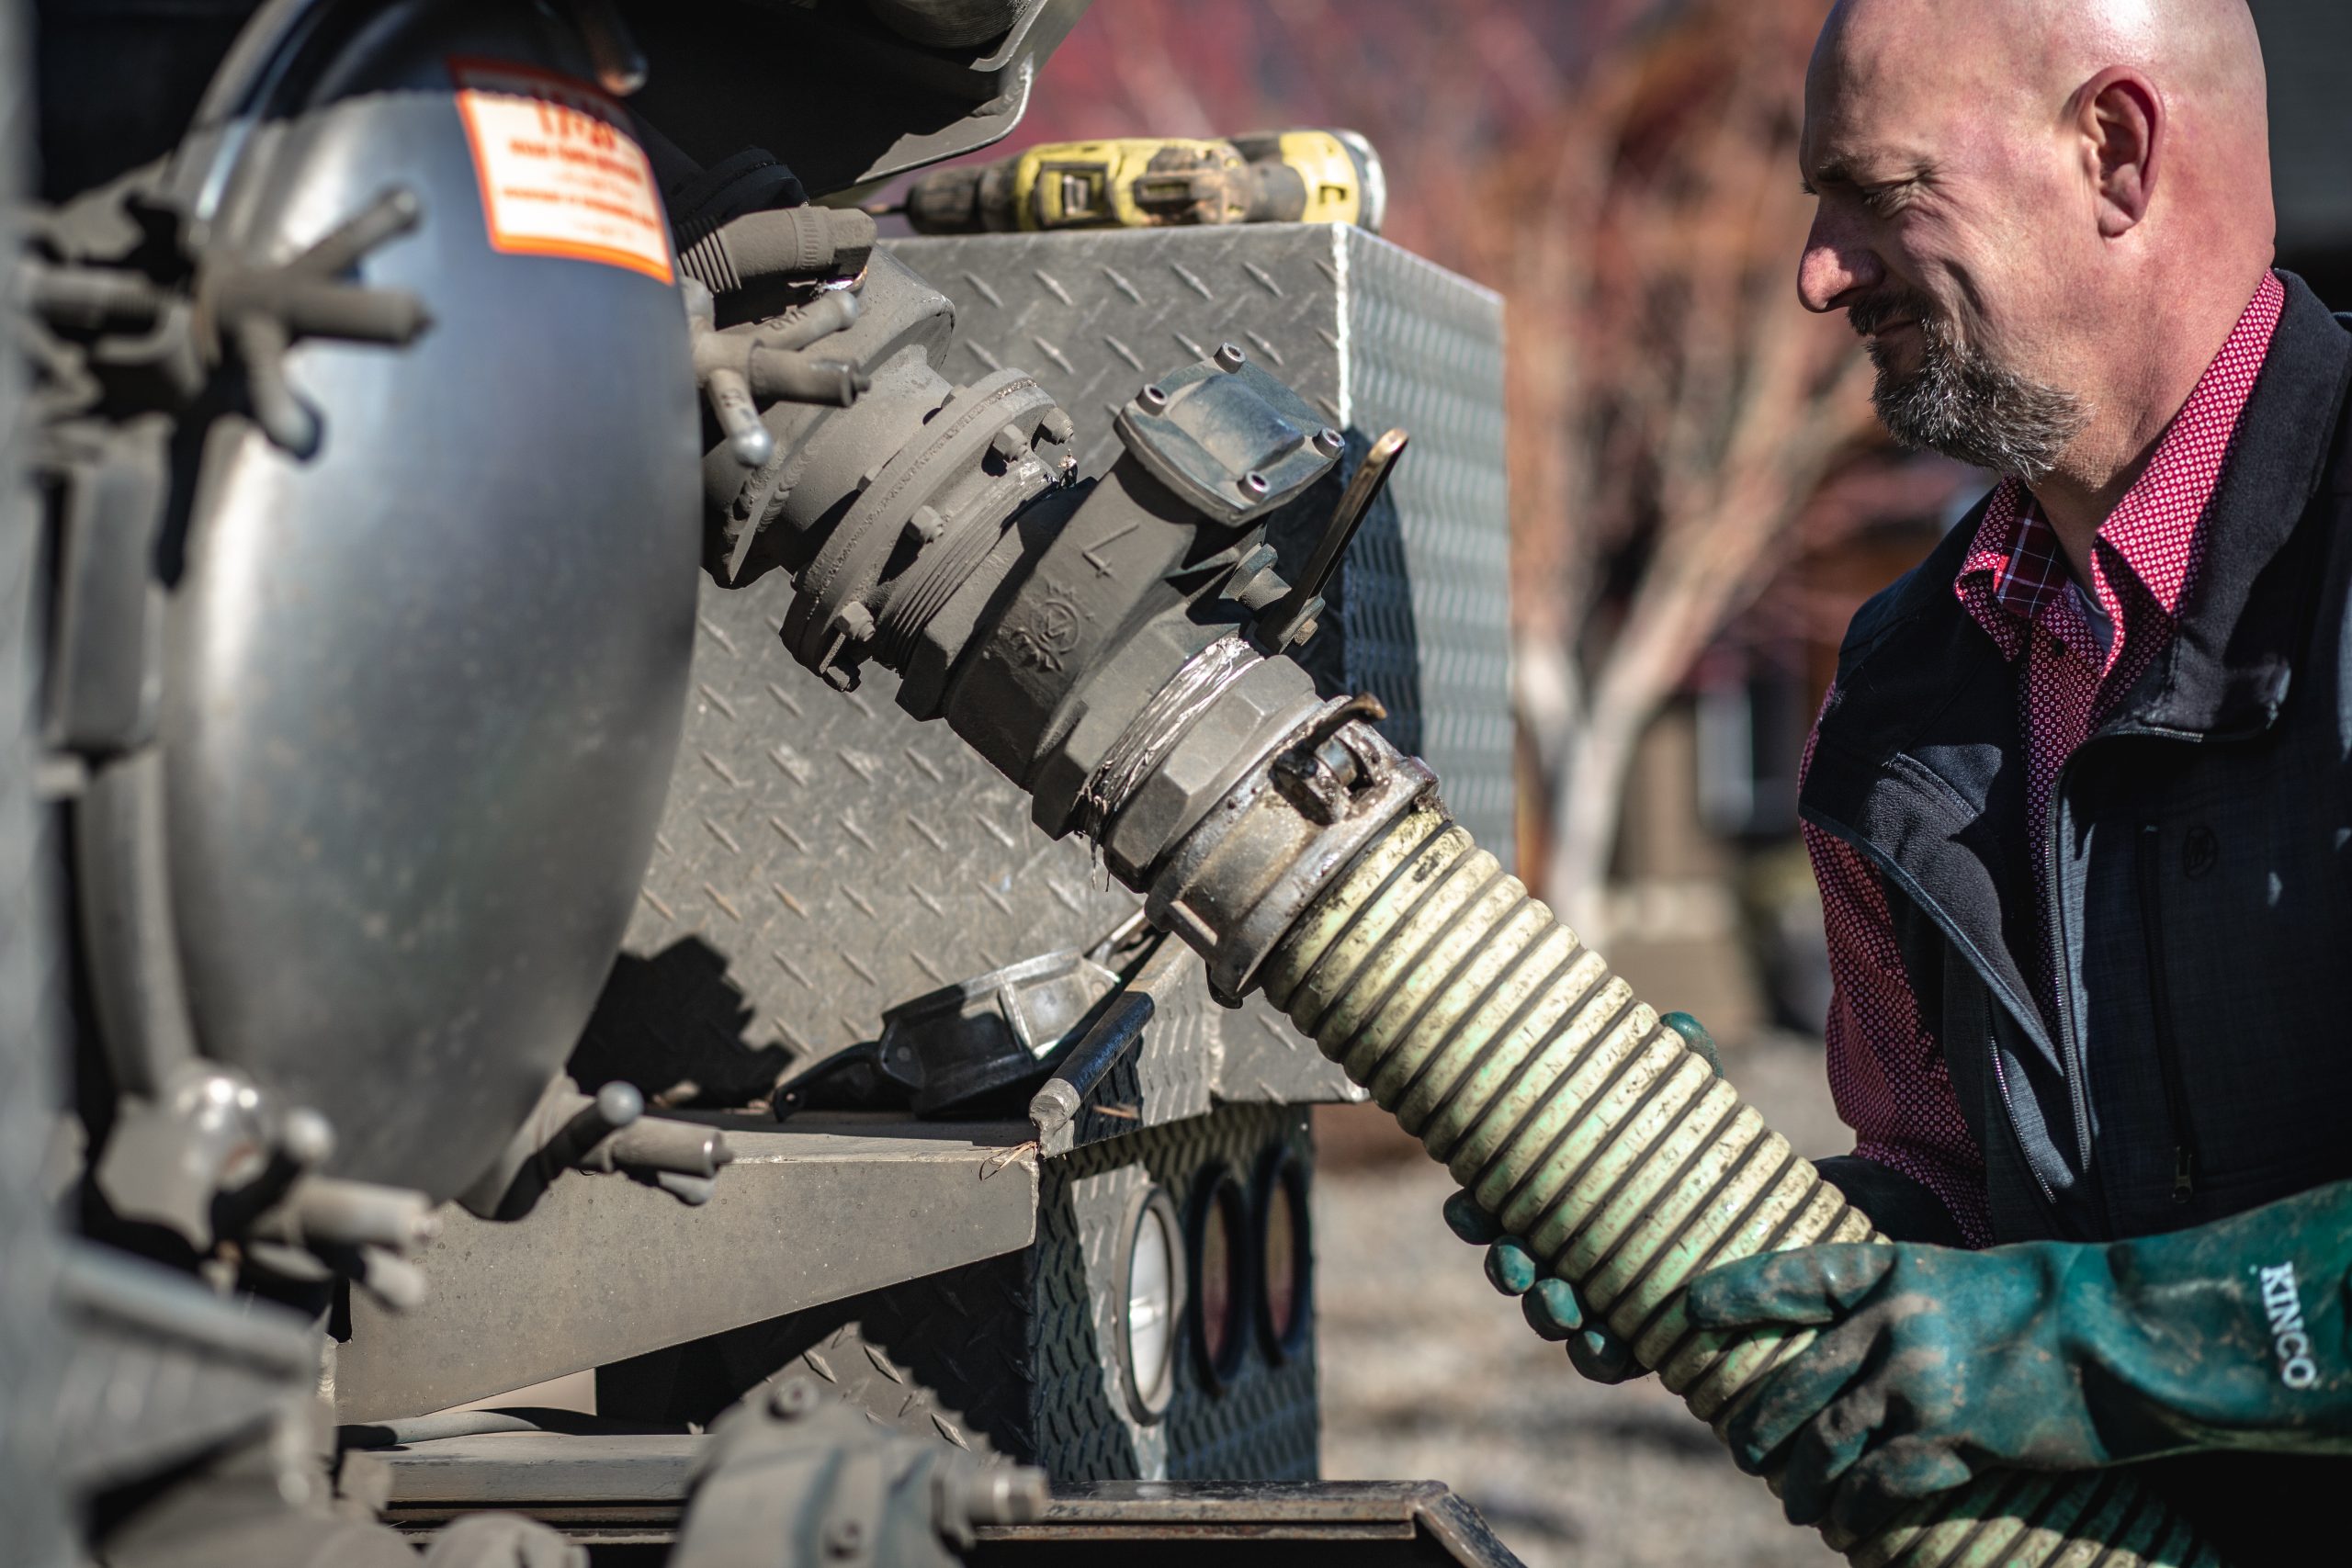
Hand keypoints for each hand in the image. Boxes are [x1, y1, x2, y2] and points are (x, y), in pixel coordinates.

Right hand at [1438, 1011, 1722, 1383]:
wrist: (1788, 1227)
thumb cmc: (1717, 1158)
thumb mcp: (1702, 1113)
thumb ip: (1689, 1072)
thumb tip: (1679, 1026)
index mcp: (1564, 1196)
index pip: (1501, 1206)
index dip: (1475, 1214)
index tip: (1466, 1210)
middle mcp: (1574, 1248)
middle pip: (1517, 1264)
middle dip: (1506, 1266)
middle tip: (1514, 1263)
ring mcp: (1608, 1296)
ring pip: (1556, 1313)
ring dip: (1546, 1311)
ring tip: (1559, 1303)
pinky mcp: (1651, 1338)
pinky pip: (1612, 1359)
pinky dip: (1601, 1355)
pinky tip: (1604, 1343)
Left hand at [1686, 1242, 2092, 1538]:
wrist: (2124, 1333)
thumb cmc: (2054, 1303)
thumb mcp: (1967, 1279)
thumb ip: (1910, 1307)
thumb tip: (1863, 1348)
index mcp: (1891, 1269)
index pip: (1794, 1278)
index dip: (1739, 1293)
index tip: (1691, 1310)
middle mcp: (1891, 1321)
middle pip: (1795, 1382)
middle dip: (1761, 1427)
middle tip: (1745, 1453)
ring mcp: (1917, 1380)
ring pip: (1827, 1441)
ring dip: (1803, 1482)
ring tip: (1796, 1503)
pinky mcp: (1953, 1436)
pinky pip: (1877, 1484)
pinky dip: (1853, 1510)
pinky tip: (1846, 1527)